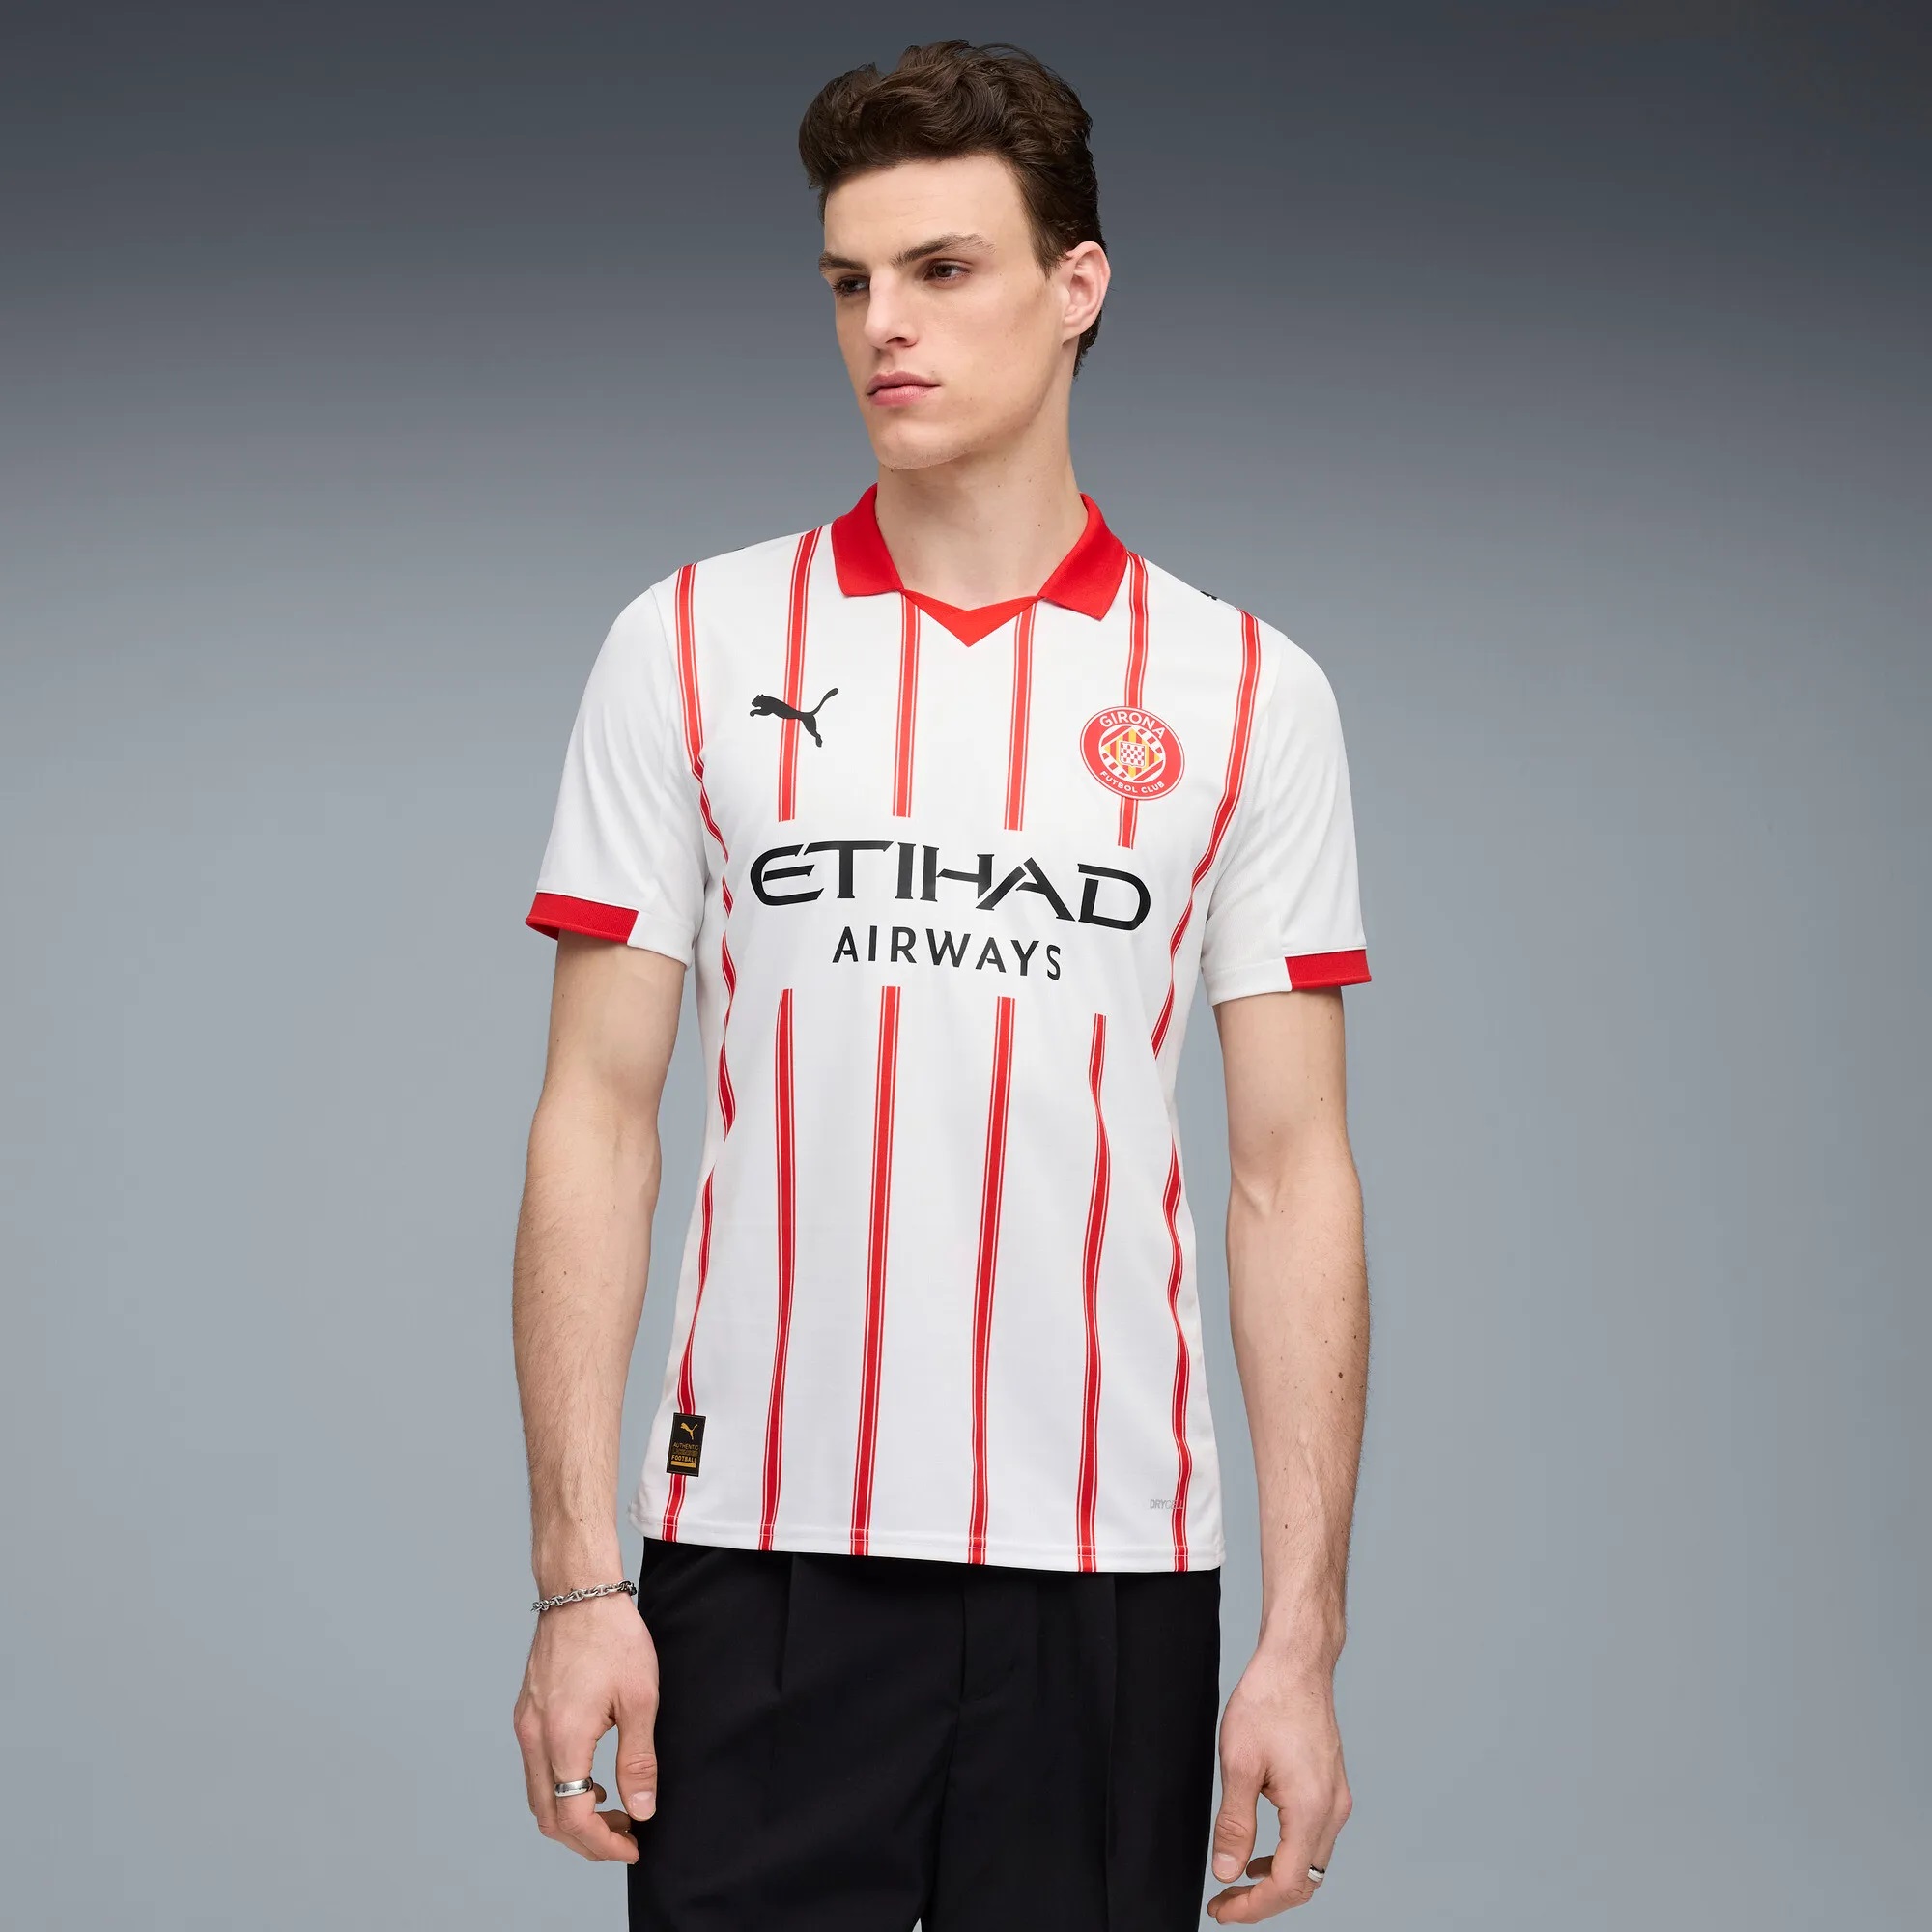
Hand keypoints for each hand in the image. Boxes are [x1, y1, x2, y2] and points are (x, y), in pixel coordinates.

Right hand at [513, 1591, 660, 1863]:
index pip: (573, 1817)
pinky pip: (537, 1769)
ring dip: (573, 1813)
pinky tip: (594, 1778)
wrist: (579, 1591)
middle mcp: (534, 1737)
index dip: (602, 1843)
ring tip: (616, 1808)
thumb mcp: (640, 1699)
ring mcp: (525, 1725)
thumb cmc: (613, 1637)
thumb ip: (639, 1760)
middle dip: (586, 1839)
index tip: (633, 1846)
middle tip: (626, 1836)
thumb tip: (643, 1810)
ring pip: (539, 1795)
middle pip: (549, 1815)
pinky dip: (562, 1787)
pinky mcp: (526, 1713)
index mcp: (563, 1738)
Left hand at [1205, 1650, 1351, 1920]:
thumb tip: (1226, 1871)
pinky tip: (1261, 1848)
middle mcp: (1332, 1809)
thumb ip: (1234, 1824)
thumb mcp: (1238, 1763)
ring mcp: (1336, 1797)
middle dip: (1264, 1899)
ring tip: (1238, 1878)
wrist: (1296, 1662)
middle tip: (1226, 1901)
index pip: (1287, 1884)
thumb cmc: (1268, 1701)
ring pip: (1312, 1862)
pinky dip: (1289, 1853)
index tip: (1221, 1909)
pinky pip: (1314, 1837)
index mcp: (1311, 1809)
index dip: (1252, 1906)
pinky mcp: (1332, 1786)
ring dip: (1278, 1878)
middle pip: (1305, 1882)